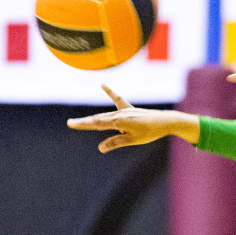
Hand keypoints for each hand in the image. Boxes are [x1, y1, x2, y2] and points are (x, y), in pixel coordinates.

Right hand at [68, 85, 196, 150]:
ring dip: (93, 118)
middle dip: (84, 122)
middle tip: (70, 123)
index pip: (97, 124)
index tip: (71, 124)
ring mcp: (124, 110)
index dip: (83, 124)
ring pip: (105, 115)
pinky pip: (118, 100)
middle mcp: (119, 114)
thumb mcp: (133, 140)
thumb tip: (100, 148)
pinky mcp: (130, 109)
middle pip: (98, 119)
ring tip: (81, 121)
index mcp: (119, 121)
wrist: (165, 121)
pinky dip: (110, 93)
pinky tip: (103, 85)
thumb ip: (116, 143)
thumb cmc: (150, 132)